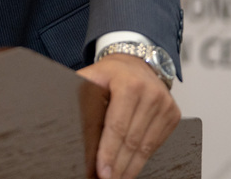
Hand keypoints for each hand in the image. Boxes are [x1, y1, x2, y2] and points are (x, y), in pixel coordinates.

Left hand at [77, 53, 180, 178]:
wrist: (137, 62)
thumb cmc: (111, 73)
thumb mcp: (92, 76)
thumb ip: (79, 93)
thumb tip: (57, 110)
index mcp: (129, 84)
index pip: (117, 126)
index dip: (108, 152)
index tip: (100, 171)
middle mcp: (151, 94)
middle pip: (132, 140)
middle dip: (117, 165)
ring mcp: (165, 105)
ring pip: (145, 147)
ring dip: (130, 167)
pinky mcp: (173, 115)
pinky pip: (156, 144)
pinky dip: (142, 159)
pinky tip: (130, 168)